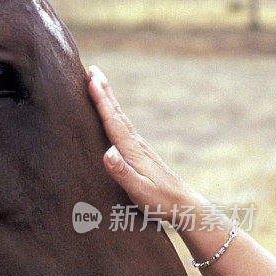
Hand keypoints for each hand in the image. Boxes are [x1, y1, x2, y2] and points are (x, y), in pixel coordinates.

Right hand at [87, 65, 203, 224]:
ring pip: (120, 117)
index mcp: (131, 150)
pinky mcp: (140, 153)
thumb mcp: (139, 191)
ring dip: (108, 99)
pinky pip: (122, 127)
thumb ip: (122, 173)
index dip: (100, 100)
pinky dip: (114, 114)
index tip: (90, 79)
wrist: (185, 205)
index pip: (112, 120)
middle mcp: (135, 144)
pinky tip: (112, 115)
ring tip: (98, 85)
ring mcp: (139, 147)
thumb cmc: (160, 201)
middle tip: (92, 70)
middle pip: (116, 112)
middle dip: (104, 91)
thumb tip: (107, 151)